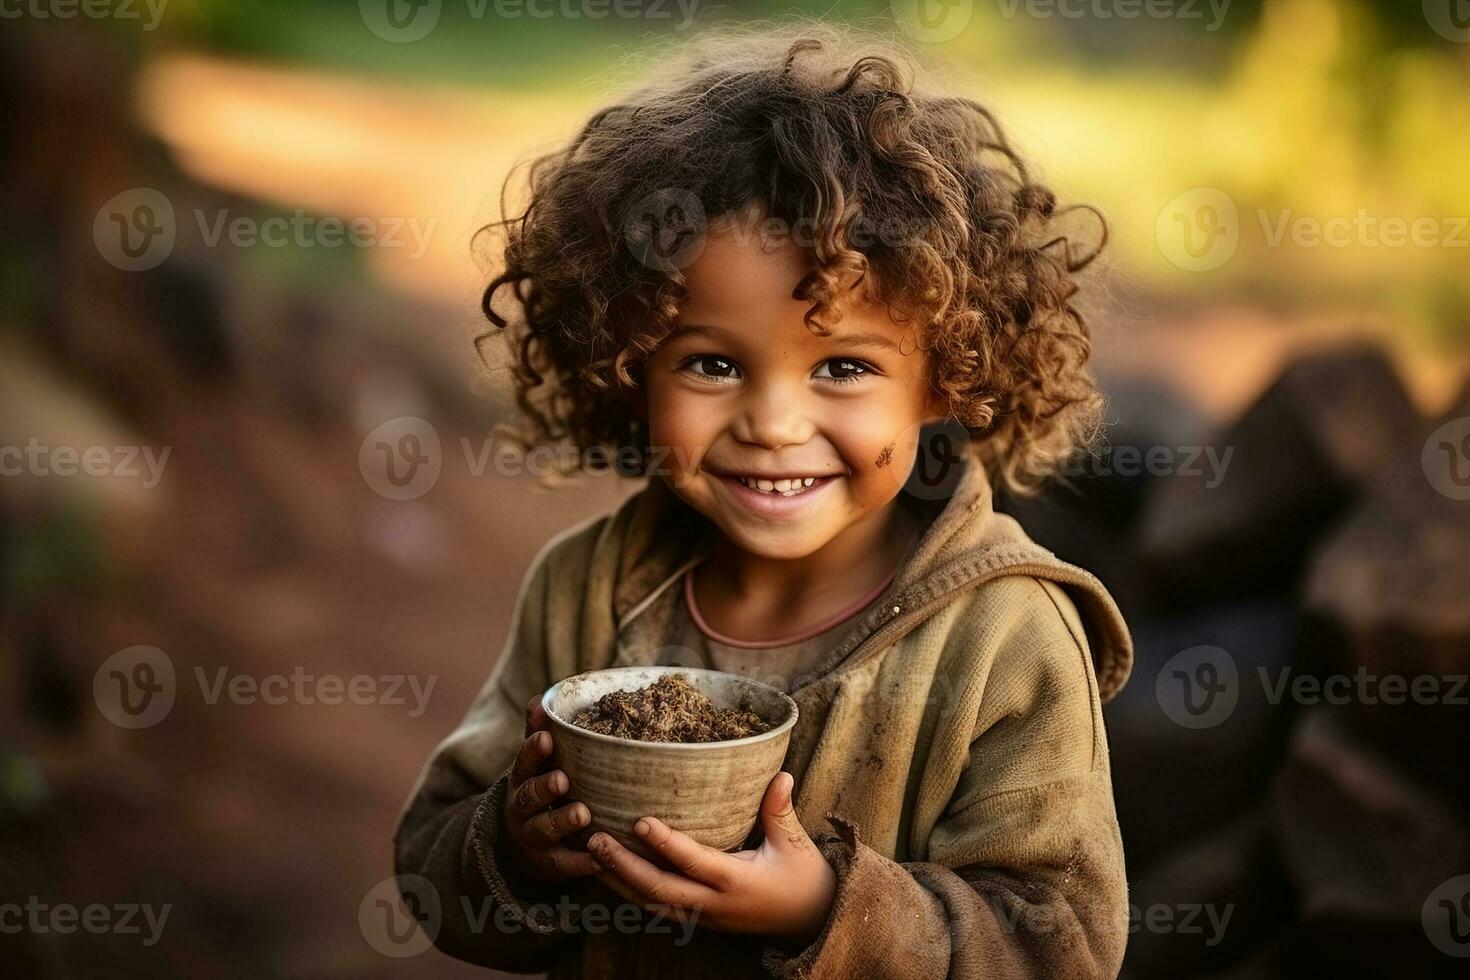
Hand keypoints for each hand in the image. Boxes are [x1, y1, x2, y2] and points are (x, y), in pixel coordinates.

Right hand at [499, 694, 600, 882]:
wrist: (520, 847)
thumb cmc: (538, 793)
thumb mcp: (534, 765)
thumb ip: (536, 734)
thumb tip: (538, 699)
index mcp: (522, 780)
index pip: (523, 763)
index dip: (533, 751)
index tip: (546, 737)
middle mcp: (522, 809)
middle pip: (528, 797)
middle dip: (544, 787)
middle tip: (563, 779)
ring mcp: (533, 838)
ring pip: (544, 830)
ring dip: (562, 821)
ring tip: (583, 814)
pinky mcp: (549, 864)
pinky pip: (564, 865)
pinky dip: (581, 863)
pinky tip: (599, 859)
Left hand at [587, 771, 836, 941]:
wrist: (812, 922)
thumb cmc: (804, 878)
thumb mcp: (796, 843)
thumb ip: (780, 810)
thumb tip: (780, 773)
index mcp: (738, 882)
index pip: (695, 862)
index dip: (667, 844)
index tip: (639, 821)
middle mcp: (715, 905)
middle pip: (661, 890)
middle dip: (624, 867)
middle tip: (594, 841)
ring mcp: (704, 917)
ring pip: (652, 904)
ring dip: (619, 882)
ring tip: (588, 856)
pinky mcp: (699, 919)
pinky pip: (659, 909)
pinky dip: (631, 893)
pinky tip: (608, 875)